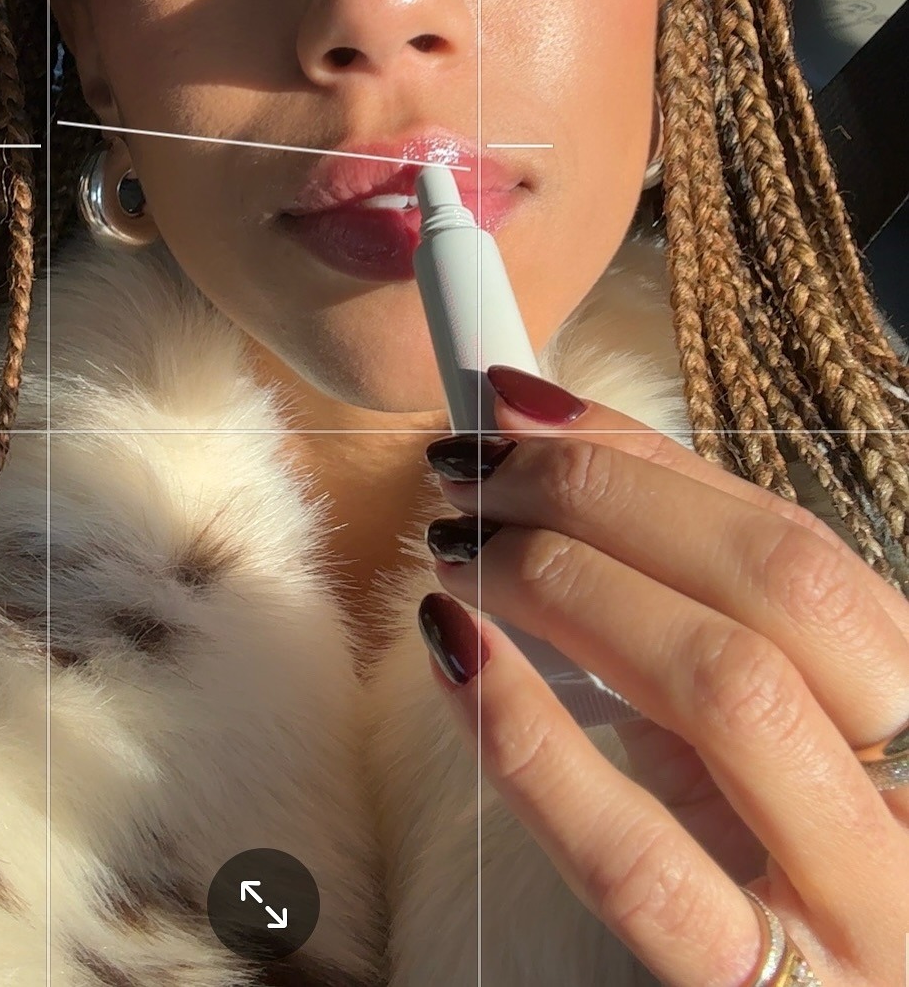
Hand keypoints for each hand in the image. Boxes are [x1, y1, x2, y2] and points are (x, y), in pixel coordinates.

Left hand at [421, 364, 908, 984]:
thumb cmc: (786, 884)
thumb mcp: (770, 750)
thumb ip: (698, 632)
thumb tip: (554, 478)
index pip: (793, 542)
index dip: (646, 458)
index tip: (521, 409)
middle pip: (774, 582)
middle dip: (600, 496)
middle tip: (471, 474)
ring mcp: (866, 909)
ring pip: (723, 684)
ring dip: (562, 581)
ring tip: (454, 550)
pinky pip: (637, 857)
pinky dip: (532, 739)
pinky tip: (454, 652)